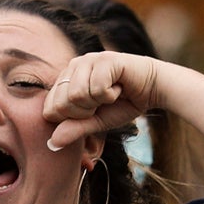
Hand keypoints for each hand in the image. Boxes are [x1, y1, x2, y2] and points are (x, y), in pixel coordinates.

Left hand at [43, 51, 159, 150]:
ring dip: (98, 102)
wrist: (153, 89)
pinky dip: (111, 95)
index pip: (50, 110)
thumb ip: (74, 130)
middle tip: (102, 102)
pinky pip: (97, 89)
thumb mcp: (95, 122)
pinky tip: (119, 86)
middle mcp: (73, 66)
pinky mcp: (104, 59)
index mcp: (65, 80)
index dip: (73, 119)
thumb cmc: (122, 104)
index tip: (91, 111)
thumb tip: (52, 144)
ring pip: (77, 96)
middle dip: (85, 111)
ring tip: (110, 93)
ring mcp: (88, 60)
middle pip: (62, 104)